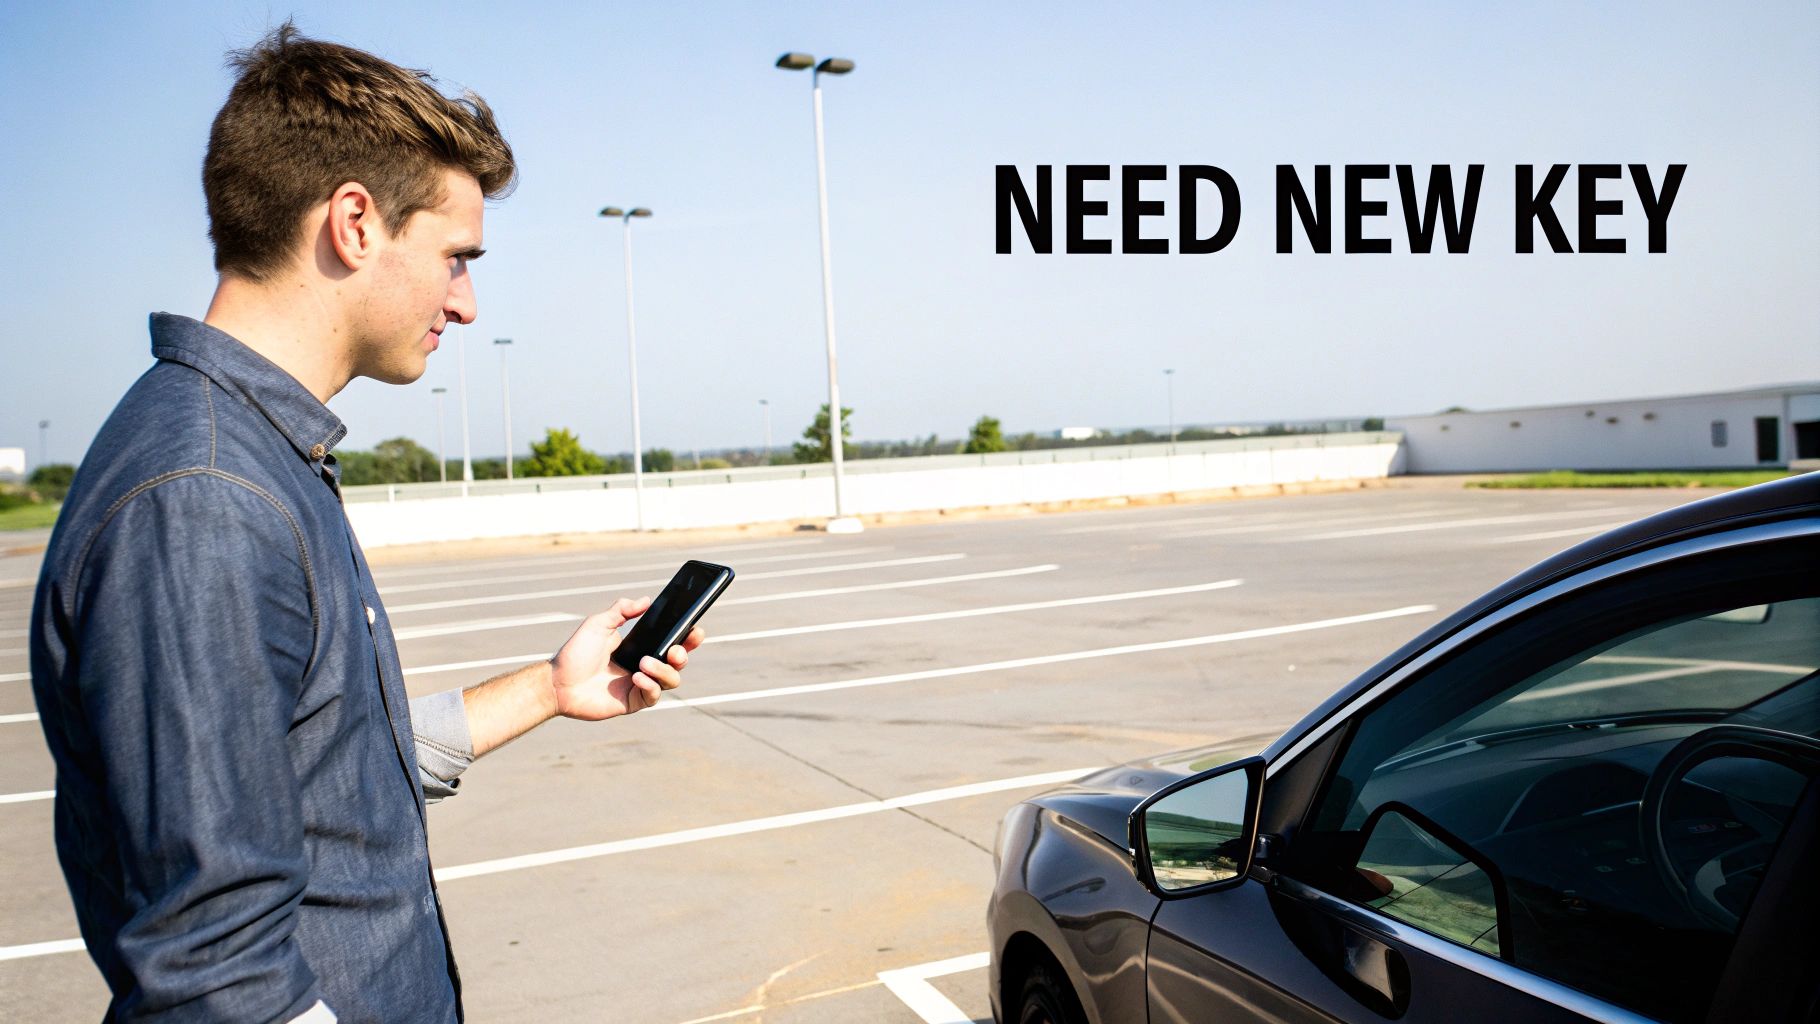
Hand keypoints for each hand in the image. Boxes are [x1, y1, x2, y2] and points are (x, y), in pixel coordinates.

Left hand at [548, 596, 706, 719]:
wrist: (557, 682)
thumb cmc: (575, 653)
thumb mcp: (599, 624)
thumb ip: (621, 609)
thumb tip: (646, 599)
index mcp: (640, 647)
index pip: (671, 641)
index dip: (687, 637)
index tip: (694, 628)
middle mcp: (644, 667)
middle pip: (678, 662)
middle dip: (684, 654)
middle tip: (674, 649)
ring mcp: (640, 686)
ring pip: (671, 680)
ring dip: (664, 670)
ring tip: (645, 663)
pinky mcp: (633, 702)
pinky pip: (653, 696)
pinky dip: (650, 685)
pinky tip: (637, 677)